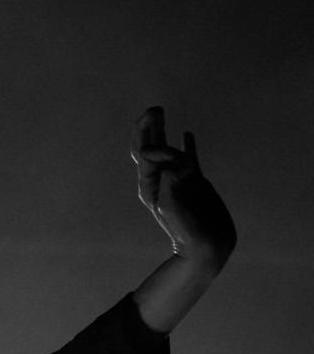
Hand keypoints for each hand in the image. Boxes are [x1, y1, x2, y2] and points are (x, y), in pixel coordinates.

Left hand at [132, 106, 235, 272]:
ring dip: (162, 130)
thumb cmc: (187, 230)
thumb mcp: (172, 205)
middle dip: (149, 127)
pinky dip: (187, 145)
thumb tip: (174, 165)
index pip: (146, 155)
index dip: (157, 146)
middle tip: (154, 108)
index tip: (173, 155)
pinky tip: (186, 134)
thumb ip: (170, 182)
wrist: (207, 244)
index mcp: (148, 186)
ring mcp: (178, 179)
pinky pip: (188, 159)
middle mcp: (161, 180)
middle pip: (149, 147)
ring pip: (168, 149)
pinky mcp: (195, 181)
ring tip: (160, 113)